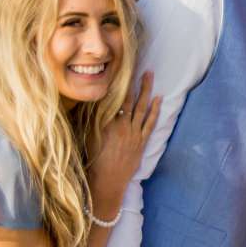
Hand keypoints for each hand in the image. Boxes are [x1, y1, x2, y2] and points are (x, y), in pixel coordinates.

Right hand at [90, 70, 159, 209]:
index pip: (112, 98)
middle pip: (129, 98)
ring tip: (149, 74)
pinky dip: (155, 110)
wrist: (106, 181)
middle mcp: (121, 125)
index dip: (116, 82)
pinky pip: (150, 122)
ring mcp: (133, 133)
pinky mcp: (141, 142)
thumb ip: (89, 119)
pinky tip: (158, 98)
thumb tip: (89, 103)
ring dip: (146, 89)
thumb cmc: (93, 161)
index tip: (119, 68)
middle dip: (133, 80)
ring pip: (142, 107)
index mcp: (106, 123)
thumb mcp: (87, 137)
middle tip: (137, 65)